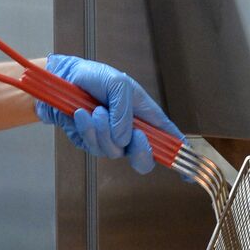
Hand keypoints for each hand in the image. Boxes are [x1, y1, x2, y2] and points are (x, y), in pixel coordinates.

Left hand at [34, 55, 183, 173]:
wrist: (62, 79)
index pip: (168, 139)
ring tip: (94, 110)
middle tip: (134, 136)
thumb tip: (124, 139)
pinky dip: (87, 130)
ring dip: (103, 131)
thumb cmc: (96, 77)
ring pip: (115, 152)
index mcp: (147, 116)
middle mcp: (132, 131)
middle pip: (144, 159)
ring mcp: (112, 139)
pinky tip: (81, 114)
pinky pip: (93, 147)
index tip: (187, 172)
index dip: (178, 155)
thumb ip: (125, 112)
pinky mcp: (91, 142)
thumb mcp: (119, 84)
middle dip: (140, 151)